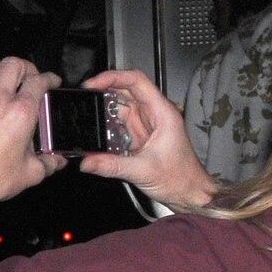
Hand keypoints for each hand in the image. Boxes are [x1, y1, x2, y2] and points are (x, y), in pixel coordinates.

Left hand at [0, 56, 66, 207]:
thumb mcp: (31, 173)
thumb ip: (49, 162)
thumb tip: (58, 159)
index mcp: (21, 113)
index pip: (39, 81)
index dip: (49, 78)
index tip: (51, 82)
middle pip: (13, 64)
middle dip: (25, 67)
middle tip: (27, 77)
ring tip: (1, 79)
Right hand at [75, 68, 218, 209]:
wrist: (189, 193)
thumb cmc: (180, 178)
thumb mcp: (143, 171)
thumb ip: (112, 166)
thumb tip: (86, 161)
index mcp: (162, 113)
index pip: (137, 82)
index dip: (113, 78)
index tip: (93, 85)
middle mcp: (154, 115)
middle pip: (125, 91)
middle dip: (103, 92)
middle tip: (82, 98)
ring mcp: (145, 125)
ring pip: (120, 107)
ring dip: (102, 111)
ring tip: (85, 116)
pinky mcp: (138, 138)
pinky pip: (118, 125)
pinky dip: (105, 127)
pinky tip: (95, 134)